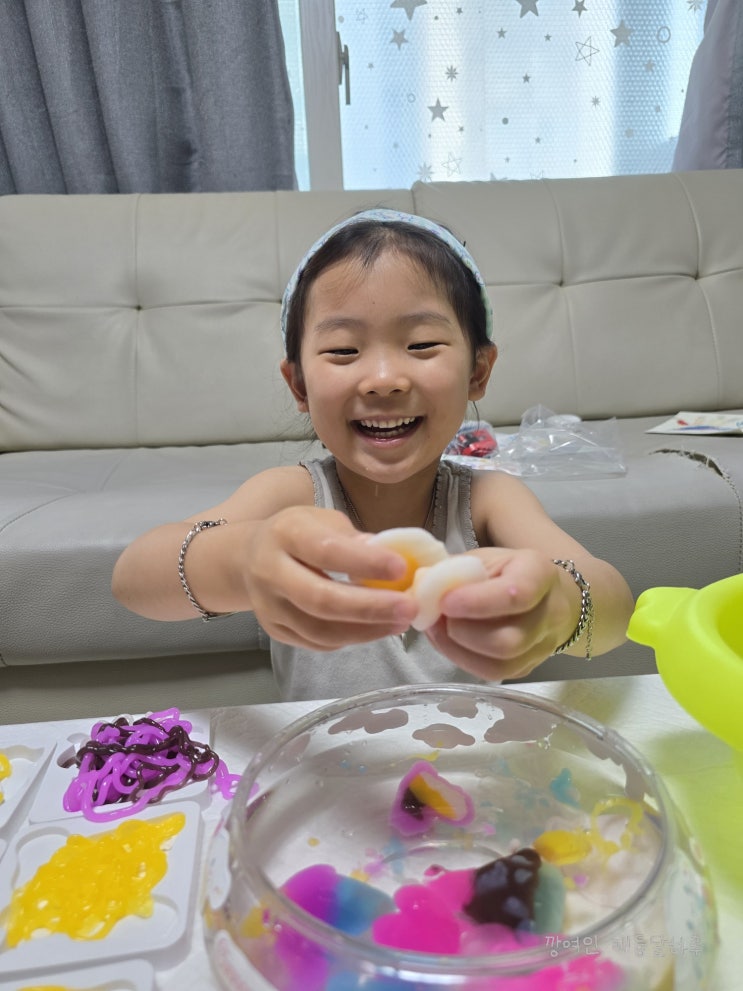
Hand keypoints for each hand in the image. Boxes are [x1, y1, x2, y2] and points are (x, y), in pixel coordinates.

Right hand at [242, 506, 417, 649]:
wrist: (248, 558)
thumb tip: (391, 557)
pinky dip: (351, 638)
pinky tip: (376, 629)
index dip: (365, 562)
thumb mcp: (323, 520)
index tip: (402, 568)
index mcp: (286, 534)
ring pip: (320, 630)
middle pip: (321, 599)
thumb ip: (353, 538)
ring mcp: (269, 607)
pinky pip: (317, 643)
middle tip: (409, 608)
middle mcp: (270, 571)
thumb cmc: (299, 534)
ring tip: (400, 623)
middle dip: (370, 607)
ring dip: (366, 630)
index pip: (326, 551)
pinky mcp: (275, 631)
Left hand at [424, 548, 576, 680]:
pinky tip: (447, 641)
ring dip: (458, 649)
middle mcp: (549, 613)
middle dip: (463, 633)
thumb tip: (422, 588)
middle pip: (508, 641)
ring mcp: (541, 646)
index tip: (445, 602)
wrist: (549, 595)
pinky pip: (492, 674)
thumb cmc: (509, 571)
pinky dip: (462, 659)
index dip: (477, 603)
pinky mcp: (527, 667)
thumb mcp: (486, 558)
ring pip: (500, 666)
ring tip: (437, 629)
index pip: (516, 594)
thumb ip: (456, 571)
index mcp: (538, 573)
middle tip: (438, 617)